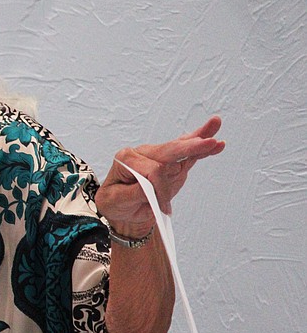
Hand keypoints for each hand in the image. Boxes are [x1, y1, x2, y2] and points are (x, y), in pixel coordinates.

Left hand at [95, 116, 224, 237]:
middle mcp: (143, 153)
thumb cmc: (115, 201)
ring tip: (215, 125)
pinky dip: (201, 150)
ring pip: (181, 147)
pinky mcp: (171, 164)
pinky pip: (187, 155)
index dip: (161, 190)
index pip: (153, 170)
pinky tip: (217, 143)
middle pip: (169, 149)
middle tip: (207, 143)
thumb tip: (150, 187)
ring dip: (200, 139)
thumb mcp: (116, 200)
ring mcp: (158, 157)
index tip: (162, 207)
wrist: (118, 206)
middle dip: (188, 147)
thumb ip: (133, 193)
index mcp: (127, 159)